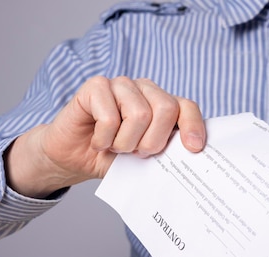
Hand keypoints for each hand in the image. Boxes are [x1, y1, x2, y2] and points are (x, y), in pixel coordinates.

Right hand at [6, 76, 204, 197]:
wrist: (74, 158)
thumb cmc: (113, 158)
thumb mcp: (146, 160)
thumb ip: (167, 153)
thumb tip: (190, 156)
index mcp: (163, 105)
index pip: (187, 107)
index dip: (193, 126)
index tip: (194, 148)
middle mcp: (145, 89)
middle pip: (166, 109)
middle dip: (153, 141)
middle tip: (136, 153)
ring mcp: (121, 84)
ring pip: (139, 114)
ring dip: (124, 143)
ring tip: (114, 147)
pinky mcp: (96, 85)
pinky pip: (110, 117)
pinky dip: (103, 139)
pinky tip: (98, 140)